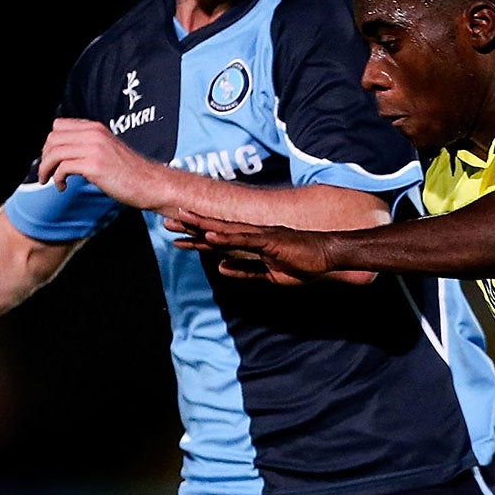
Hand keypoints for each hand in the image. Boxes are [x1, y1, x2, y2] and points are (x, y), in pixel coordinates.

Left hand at [36, 118, 164, 207]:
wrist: (150, 184)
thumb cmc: (131, 173)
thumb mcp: (108, 149)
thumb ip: (89, 145)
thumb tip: (66, 154)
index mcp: (96, 128)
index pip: (59, 126)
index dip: (50, 143)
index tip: (51, 158)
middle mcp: (93, 134)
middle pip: (52, 138)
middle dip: (44, 156)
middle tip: (47, 171)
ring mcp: (94, 149)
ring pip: (54, 152)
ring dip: (46, 168)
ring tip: (49, 180)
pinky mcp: (94, 165)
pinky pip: (63, 167)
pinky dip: (57, 178)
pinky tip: (63, 186)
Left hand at [165, 209, 333, 284]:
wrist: (327, 257)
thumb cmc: (303, 264)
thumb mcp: (269, 275)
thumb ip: (244, 271)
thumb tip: (221, 269)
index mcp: (252, 243)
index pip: (219, 240)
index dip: (197, 238)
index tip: (177, 236)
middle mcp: (253, 235)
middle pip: (216, 230)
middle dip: (191, 227)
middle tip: (167, 224)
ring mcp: (261, 236)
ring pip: (226, 230)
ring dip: (202, 226)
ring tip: (180, 220)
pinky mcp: (270, 241)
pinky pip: (244, 240)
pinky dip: (226, 238)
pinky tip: (209, 236)